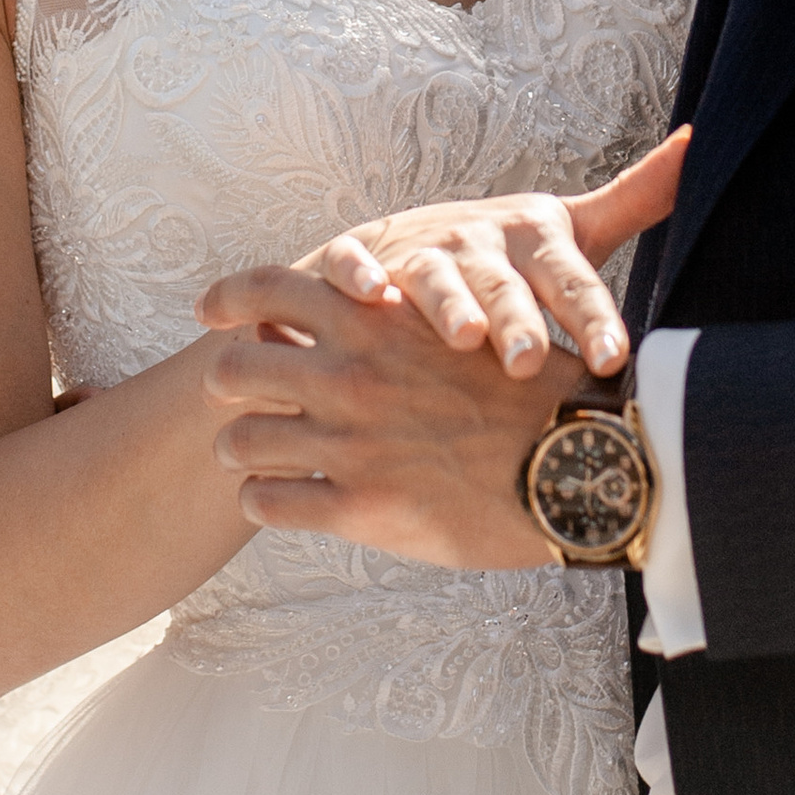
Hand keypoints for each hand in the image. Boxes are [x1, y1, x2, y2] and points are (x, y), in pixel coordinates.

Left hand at [193, 271, 567, 569]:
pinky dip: (265, 500)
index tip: (209, 310)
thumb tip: (381, 297)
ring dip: (240, 450)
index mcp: (378, 318)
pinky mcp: (359, 507)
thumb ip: (414, 310)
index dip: (230, 297)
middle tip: (233, 400)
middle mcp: (350, 374)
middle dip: (227, 385)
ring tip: (250, 459)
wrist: (585, 461)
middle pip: (234, 370)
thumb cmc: (541, 391)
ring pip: (240, 442)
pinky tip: (283, 501)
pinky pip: (268, 502)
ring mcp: (349, 443)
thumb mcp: (477, 316)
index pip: (272, 287)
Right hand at [298, 130, 687, 378]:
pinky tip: (366, 295)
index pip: (570, 276)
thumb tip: (699, 141)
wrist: (396, 252)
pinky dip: (356, 275)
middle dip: (518, 319)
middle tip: (528, 360)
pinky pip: (352, 262)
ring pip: (434, 276)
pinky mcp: (356, 257)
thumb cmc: (499, 256)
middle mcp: (477, 240)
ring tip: (465, 337)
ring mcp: (415, 249)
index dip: (591, 314)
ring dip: (448, 305)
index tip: (612, 357)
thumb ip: (635, 197)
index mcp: (532, 239)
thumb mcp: (568, 227)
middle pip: (503, 281)